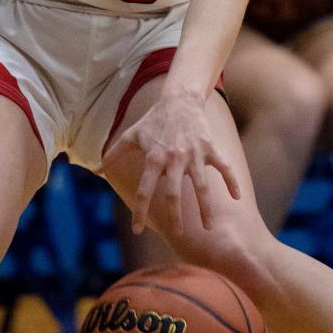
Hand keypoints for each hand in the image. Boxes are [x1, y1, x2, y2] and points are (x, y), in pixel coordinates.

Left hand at [101, 90, 240, 235]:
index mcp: (154, 157)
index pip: (144, 190)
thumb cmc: (153, 120)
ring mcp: (195, 154)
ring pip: (202, 186)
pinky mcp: (210, 148)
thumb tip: (94, 171)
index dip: (140, 211)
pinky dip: (232, 181)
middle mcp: (174, 158)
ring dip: (206, 208)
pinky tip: (238, 198)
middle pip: (174, 193)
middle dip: (175, 216)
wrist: (179, 99)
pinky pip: (224, 167)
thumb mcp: (131, 135)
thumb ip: (113, 155)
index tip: (137, 230)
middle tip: (176, 234)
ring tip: (208, 228)